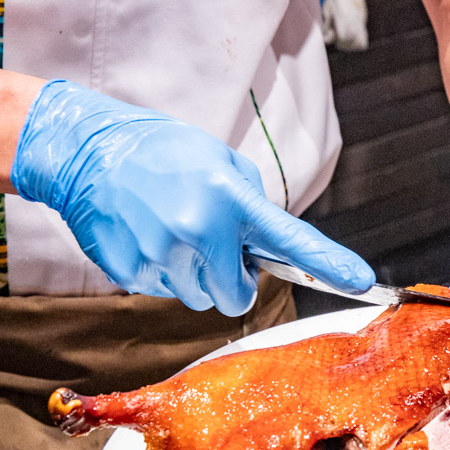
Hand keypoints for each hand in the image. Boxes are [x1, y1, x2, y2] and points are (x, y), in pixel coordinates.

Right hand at [11, 80, 373, 314]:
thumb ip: (249, 205)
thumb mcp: (217, 162)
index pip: (289, 239)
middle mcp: (197, 230)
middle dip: (231, 279)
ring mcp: (161, 255)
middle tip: (211, 242)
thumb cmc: (160, 153)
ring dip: (195, 275)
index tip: (362, 280)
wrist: (87, 152)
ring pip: (199, 297)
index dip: (328, 263)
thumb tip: (268, 244)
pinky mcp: (132, 272)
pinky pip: (164, 290)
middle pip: (235, 295)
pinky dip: (162, 272)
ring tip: (170, 230)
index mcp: (227, 198)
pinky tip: (146, 236)